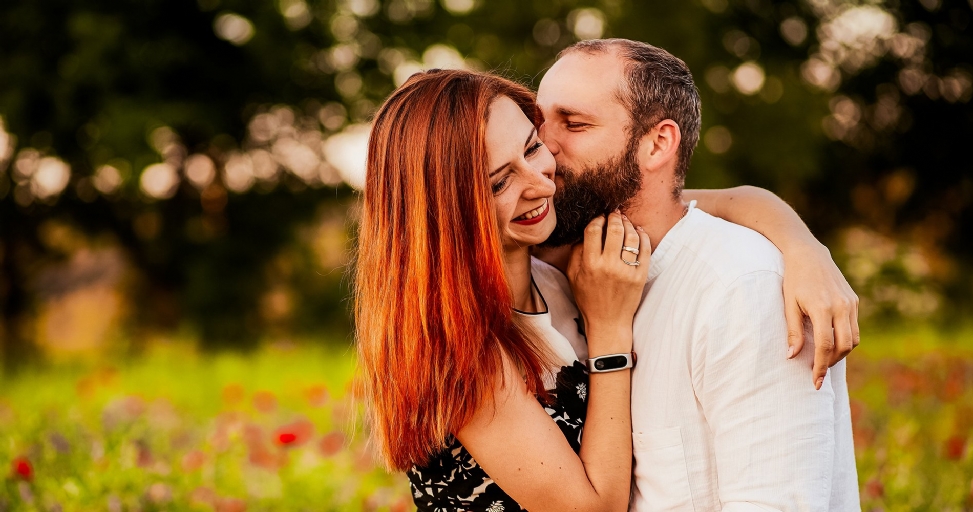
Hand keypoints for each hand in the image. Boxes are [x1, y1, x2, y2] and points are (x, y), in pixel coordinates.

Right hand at [566, 211, 649, 354]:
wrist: (608, 322)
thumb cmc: (588, 299)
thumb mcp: (573, 277)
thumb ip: (576, 253)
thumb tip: (585, 233)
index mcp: (590, 265)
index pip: (594, 231)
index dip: (597, 219)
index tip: (599, 218)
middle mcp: (609, 266)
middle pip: (615, 230)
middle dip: (614, 217)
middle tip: (614, 214)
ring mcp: (627, 271)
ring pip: (632, 237)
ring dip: (629, 224)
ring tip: (626, 221)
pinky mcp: (641, 276)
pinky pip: (645, 249)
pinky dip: (643, 236)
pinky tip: (638, 231)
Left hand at [783, 241, 859, 389]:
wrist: (809, 254)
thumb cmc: (794, 280)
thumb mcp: (789, 305)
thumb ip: (793, 332)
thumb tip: (792, 357)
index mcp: (823, 308)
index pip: (825, 346)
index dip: (820, 367)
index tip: (815, 382)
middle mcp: (841, 306)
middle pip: (844, 347)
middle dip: (831, 362)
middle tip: (818, 371)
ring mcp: (851, 303)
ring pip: (853, 339)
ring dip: (840, 353)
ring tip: (823, 358)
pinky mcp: (854, 300)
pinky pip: (854, 327)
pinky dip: (845, 339)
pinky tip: (831, 342)